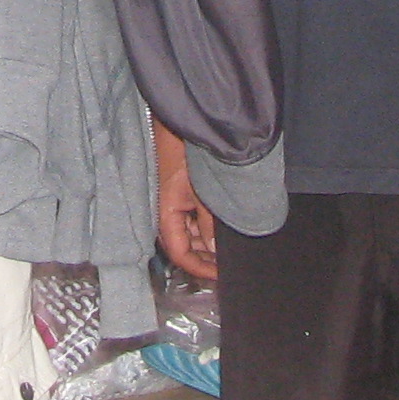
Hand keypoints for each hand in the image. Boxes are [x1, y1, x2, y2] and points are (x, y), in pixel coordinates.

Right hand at [159, 150, 218, 282]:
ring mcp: (178, 202)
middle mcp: (169, 212)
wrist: (187, 123)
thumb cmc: (188, 154)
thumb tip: (215, 251)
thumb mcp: (202, 194)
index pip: (180, 254)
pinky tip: (226, 228)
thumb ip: (208, 225)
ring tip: (231, 249)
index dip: (200, 269)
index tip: (221, 276)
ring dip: (208, 243)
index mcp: (167, 215)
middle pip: (185, 246)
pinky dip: (209, 227)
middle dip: (206, 258)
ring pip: (192, 233)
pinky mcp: (186, 193)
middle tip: (230, 265)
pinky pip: (195, 218)